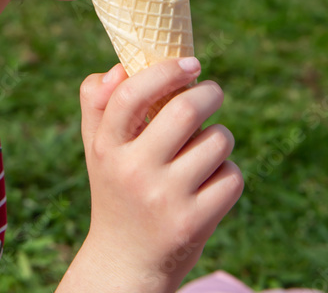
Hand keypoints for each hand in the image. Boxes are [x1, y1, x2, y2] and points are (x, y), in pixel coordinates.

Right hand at [61, 58, 243, 292]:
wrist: (125, 265)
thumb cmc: (116, 189)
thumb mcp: (97, 148)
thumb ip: (97, 101)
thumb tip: (120, 67)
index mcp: (106, 147)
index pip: (132, 93)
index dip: (166, 71)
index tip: (190, 63)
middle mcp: (133, 171)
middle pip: (186, 110)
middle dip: (209, 94)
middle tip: (211, 93)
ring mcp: (165, 199)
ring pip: (217, 141)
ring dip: (220, 137)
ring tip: (206, 148)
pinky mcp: (194, 223)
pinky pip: (231, 176)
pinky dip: (227, 174)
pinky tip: (210, 182)